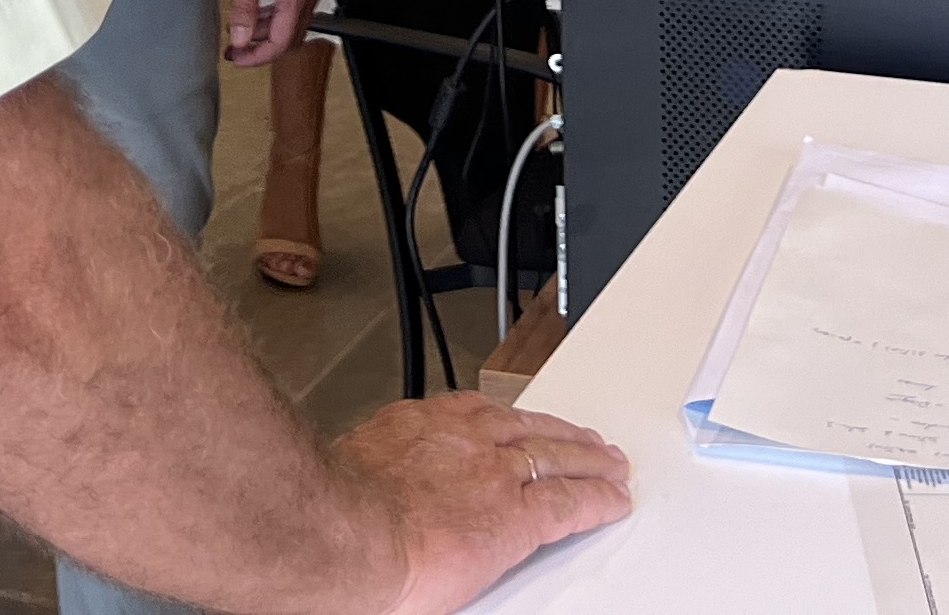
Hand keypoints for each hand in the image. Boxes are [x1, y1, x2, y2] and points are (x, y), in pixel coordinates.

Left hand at [229, 0, 325, 65]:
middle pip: (291, 39)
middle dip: (262, 49)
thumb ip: (244, 5)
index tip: (237, 58)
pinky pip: (297, 9)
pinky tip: (259, 14)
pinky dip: (277, 18)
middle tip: (236, 50)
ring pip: (294, 25)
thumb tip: (240, 37)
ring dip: (268, 33)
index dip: (257, 57)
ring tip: (242, 33)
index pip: (281, 42)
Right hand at [330, 393, 630, 614]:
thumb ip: (376, 475)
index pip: (475, 415)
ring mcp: (494, 475)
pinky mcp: (517, 519)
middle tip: (582, 438)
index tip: (514, 426)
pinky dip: (597, 501)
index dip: (504, 422)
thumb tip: (365, 495)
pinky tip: (614, 501)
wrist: (345, 533)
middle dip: (557, 432)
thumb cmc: (333, 513)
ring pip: (557, 458)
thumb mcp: (351, 474)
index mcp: (418, 427)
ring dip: (587, 459)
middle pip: (527, 428)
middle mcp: (463, 439)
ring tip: (609, 463)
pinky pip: (570, 504)